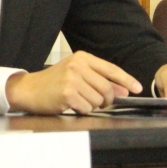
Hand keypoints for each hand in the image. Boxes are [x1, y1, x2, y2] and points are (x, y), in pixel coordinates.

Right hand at [5, 51, 142, 114]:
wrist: (29, 89)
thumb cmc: (54, 83)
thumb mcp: (77, 74)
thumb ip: (100, 80)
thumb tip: (124, 90)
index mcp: (82, 57)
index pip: (111, 69)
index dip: (126, 80)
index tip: (137, 88)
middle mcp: (78, 65)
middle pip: (107, 88)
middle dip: (106, 100)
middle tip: (98, 103)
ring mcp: (72, 79)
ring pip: (98, 100)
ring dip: (92, 106)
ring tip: (78, 100)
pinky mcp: (67, 93)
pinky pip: (87, 108)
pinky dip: (82, 110)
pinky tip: (71, 104)